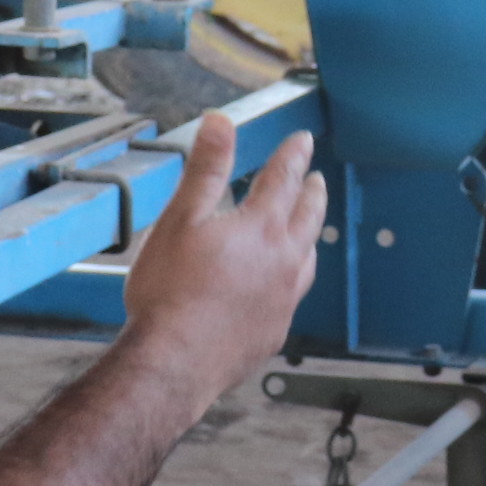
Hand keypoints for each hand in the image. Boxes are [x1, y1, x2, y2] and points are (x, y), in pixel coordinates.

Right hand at [117, 115, 324, 414]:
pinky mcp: (274, 330)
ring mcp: (283, 299)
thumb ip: (205, 169)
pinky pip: (293, 296)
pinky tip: (281, 285)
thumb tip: (220, 123)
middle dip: (312, 193)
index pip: (284, 179)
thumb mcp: (181, 218)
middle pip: (308, 217)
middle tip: (316, 179)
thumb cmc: (169, 292)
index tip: (303, 141)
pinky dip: (293, 278)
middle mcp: (284, 261)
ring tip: (307, 229)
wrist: (174, 362)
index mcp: (262, 228)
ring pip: (308, 258)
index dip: (293, 155)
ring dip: (310, 236)